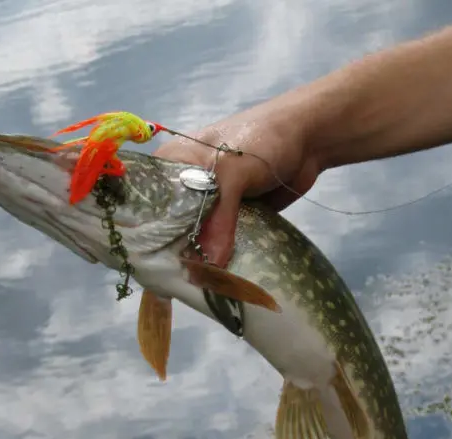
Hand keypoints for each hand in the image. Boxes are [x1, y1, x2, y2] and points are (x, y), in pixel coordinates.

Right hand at [153, 97, 322, 268]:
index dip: (144, 230)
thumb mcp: (233, 173)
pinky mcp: (232, 218)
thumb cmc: (261, 140)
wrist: (308, 139)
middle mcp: (185, 184)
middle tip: (165, 280)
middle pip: (169, 224)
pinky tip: (212, 279)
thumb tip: (210, 265)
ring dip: (196, 258)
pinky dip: (219, 257)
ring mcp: (210, 203)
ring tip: (185, 287)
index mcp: (172, 163)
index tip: (143, 261)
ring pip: (195, 236)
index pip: (147, 201)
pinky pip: (220, 241)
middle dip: (171, 250)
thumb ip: (219, 217)